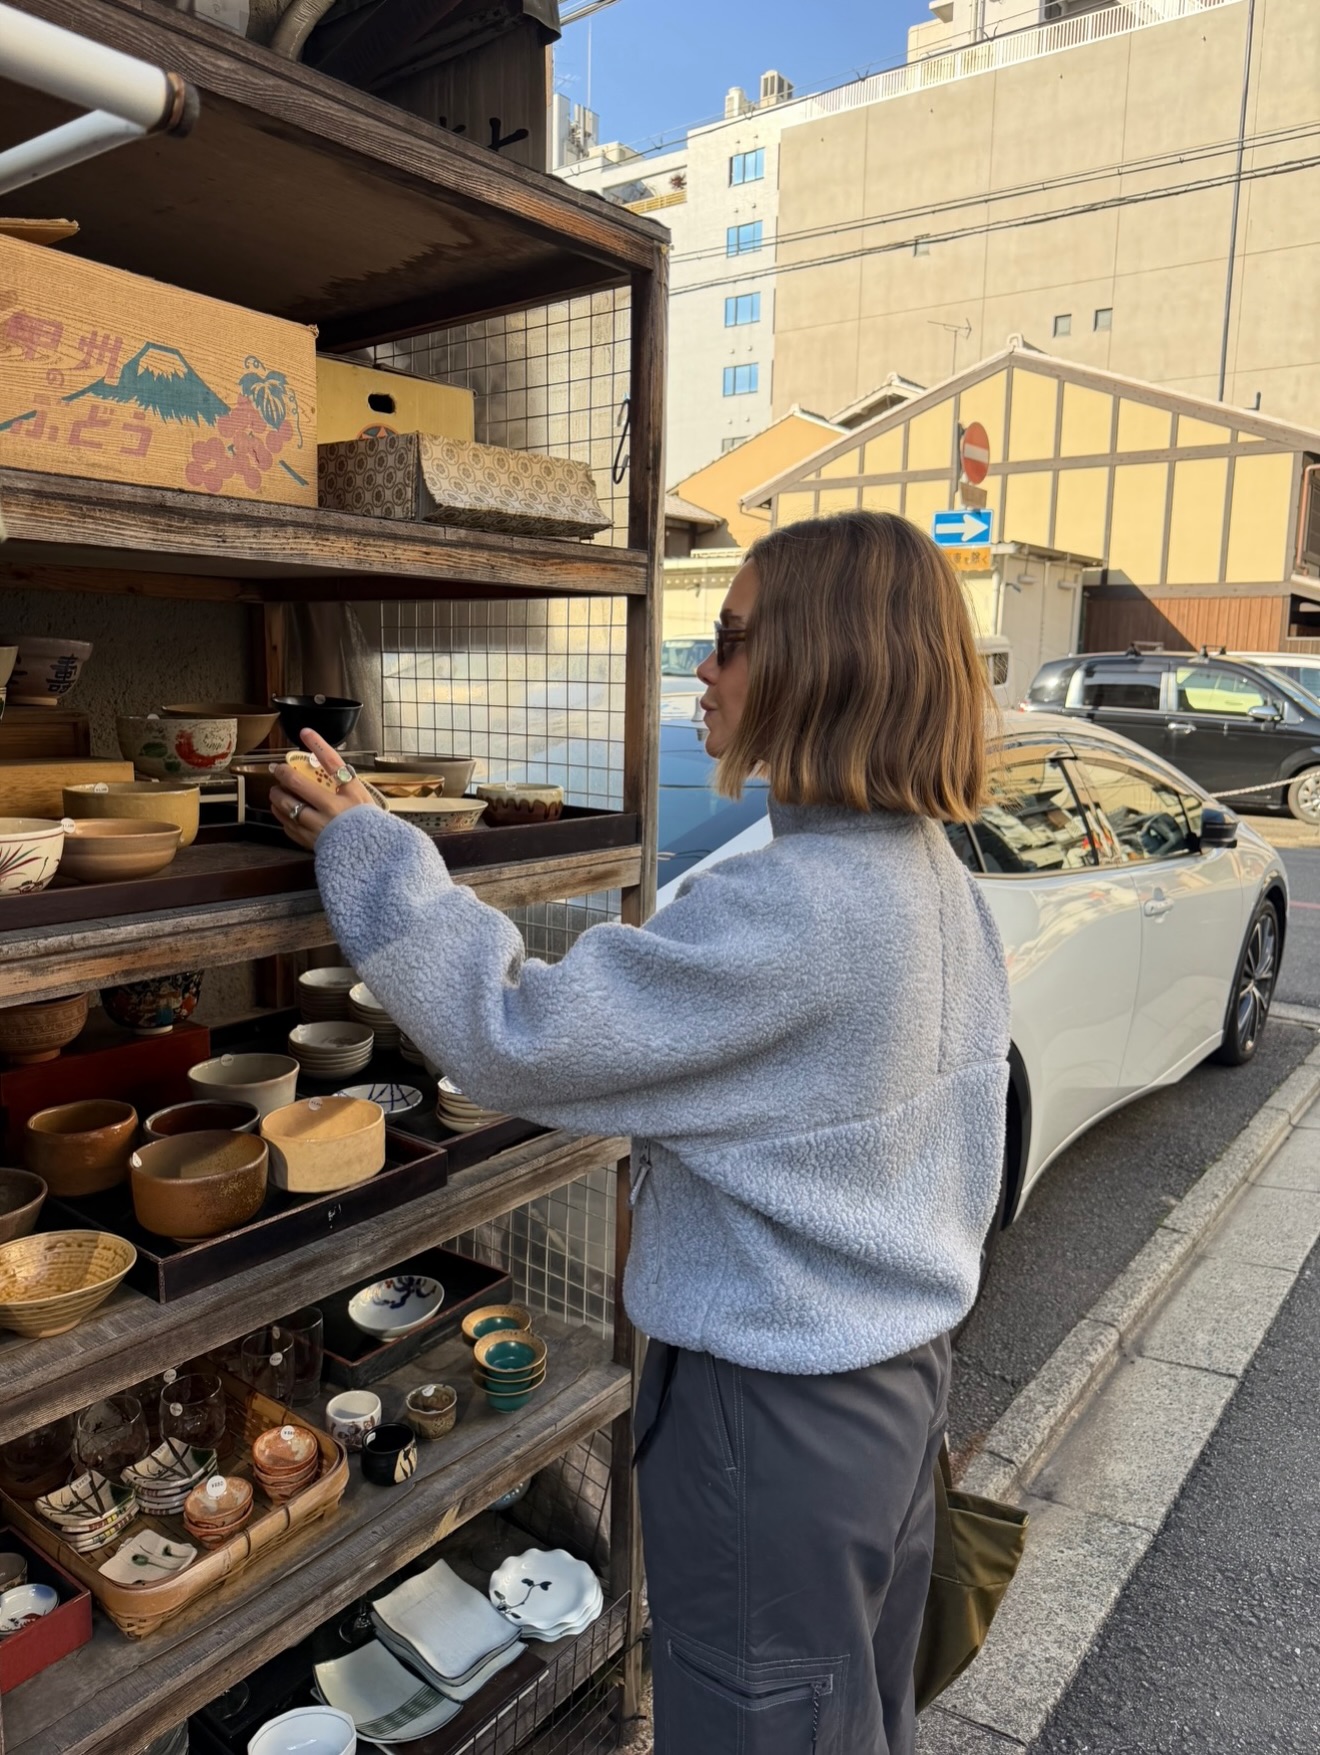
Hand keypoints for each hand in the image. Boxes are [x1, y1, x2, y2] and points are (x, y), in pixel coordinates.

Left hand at [270, 729, 380, 850]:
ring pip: (287, 805)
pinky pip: (288, 825)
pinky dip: (281, 814)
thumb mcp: (362, 797)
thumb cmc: (368, 824)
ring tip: (275, 791)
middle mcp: (333, 810)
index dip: (317, 744)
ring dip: (277, 794)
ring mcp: (319, 826)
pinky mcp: (311, 841)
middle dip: (283, 773)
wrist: (370, 855)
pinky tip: (280, 809)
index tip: (306, 732)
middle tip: (278, 769)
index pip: (332, 763)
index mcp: (351, 795)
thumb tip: (324, 764)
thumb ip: (344, 782)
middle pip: (299, 783)